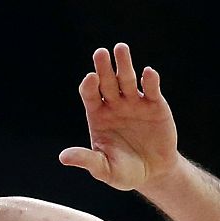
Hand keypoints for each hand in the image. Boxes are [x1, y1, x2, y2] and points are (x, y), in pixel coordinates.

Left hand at [59, 43, 180, 190]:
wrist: (154, 172)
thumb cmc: (124, 171)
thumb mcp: (105, 169)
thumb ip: (87, 161)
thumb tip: (63, 157)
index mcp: (98, 116)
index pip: (90, 95)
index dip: (89, 86)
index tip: (90, 78)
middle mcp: (114, 105)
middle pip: (106, 82)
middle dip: (103, 68)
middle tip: (100, 52)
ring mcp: (134, 103)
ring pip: (128, 80)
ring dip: (124, 65)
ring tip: (120, 48)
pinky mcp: (155, 105)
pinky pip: (152, 90)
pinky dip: (151, 81)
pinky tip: (149, 72)